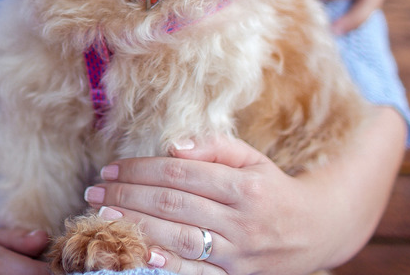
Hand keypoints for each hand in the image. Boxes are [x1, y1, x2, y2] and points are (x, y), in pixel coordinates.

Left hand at [83, 137, 336, 274]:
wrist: (316, 230)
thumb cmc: (271, 188)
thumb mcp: (251, 158)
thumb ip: (214, 147)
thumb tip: (174, 147)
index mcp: (245, 186)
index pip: (180, 174)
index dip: (140, 170)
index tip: (110, 168)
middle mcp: (243, 221)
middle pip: (173, 205)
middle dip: (127, 196)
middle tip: (93, 191)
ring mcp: (240, 254)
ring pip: (179, 238)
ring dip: (135, 226)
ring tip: (103, 215)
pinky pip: (196, 274)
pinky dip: (166, 264)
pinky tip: (139, 251)